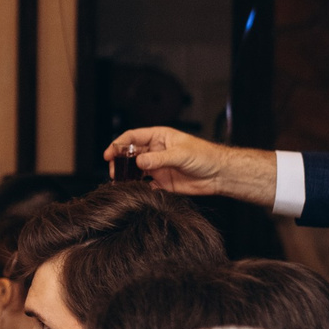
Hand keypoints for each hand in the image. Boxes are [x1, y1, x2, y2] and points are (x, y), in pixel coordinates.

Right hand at [99, 126, 277, 205]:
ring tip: (119, 182)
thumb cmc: (205, 156)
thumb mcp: (180, 154)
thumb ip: (159, 158)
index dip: (119, 144)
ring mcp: (157, 167)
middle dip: (119, 161)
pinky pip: (144, 184)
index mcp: (159, 137)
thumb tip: (138, 160)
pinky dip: (136, 187)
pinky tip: (132, 191)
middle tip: (113, 171)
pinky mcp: (161, 182)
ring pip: (134, 170)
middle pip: (130, 154)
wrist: (218, 174)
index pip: (133, 137)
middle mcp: (156, 151)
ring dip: (126, 175)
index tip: (109, 154)